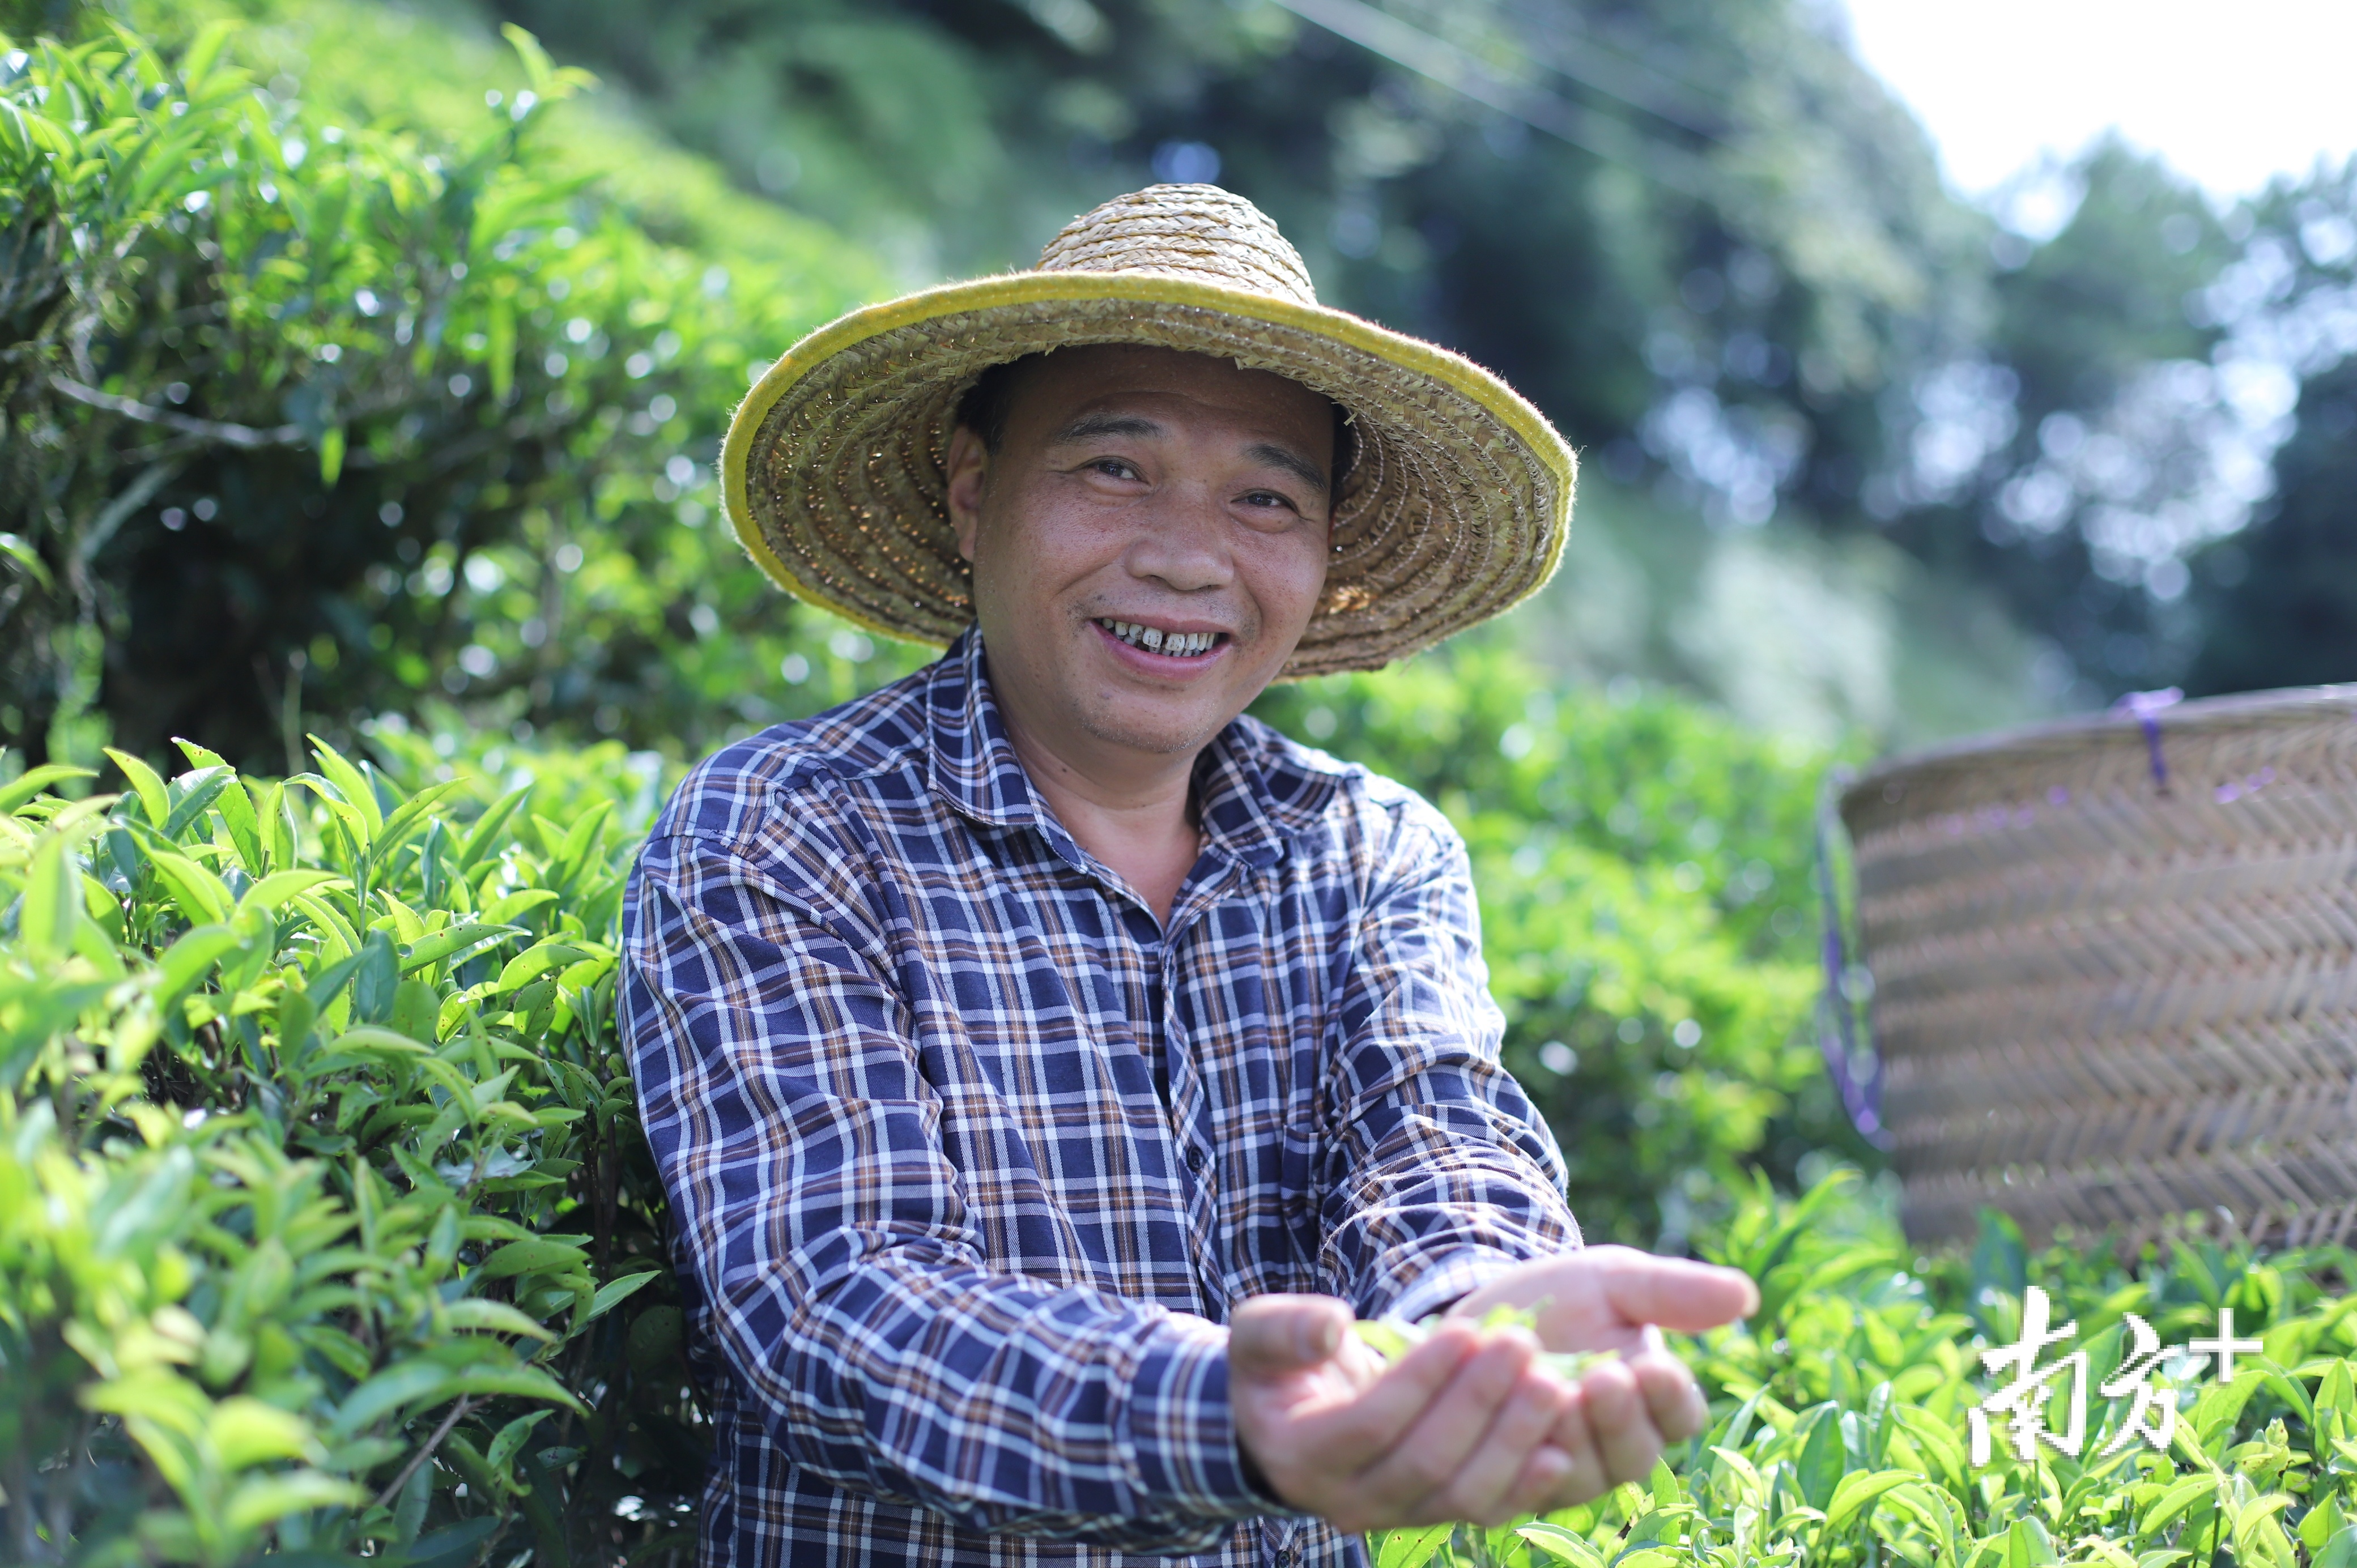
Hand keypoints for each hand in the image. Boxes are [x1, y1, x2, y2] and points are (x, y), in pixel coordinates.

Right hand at [1227, 1294, 1580, 1533]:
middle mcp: (1347, 1501)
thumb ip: (1286, 1329)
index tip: (1466, 1330)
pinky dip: (1525, 1486)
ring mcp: (1393, 1517)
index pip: (1371, 1424)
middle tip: (1522, 1345)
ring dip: (1513, 1439)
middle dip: (1480, 1401)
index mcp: (1301, 1454)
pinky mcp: (1431, 1517)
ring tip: (1551, 1383)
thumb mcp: (1258, 1337)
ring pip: (1462, 1495)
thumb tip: (1333, 1325)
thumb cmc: (1275, 1369)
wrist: (1285, 1425)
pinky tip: (1561, 1449)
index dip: (1421, 1380)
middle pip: (1426, 1462)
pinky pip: (1482, 1511)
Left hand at [1451, 1247, 1757, 1500]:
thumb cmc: (1563, 1300)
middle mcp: (1616, 1447)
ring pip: (1583, 1476)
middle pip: (1635, 1454)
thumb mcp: (1612, 1282)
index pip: (1679, 1415)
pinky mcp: (1517, 1483)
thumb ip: (1672, 1292)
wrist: (1483, 1319)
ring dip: (1572, 1439)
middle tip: (1603, 1378)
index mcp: (1652, 1401)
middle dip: (1619, 1418)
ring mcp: (1568, 1471)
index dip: (1669, 1397)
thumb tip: (1745, 1295)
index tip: (1652, 1365)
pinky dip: (1522, 1467)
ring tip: (1555, 1394)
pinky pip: (1524, 1490)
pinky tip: (1516, 1434)